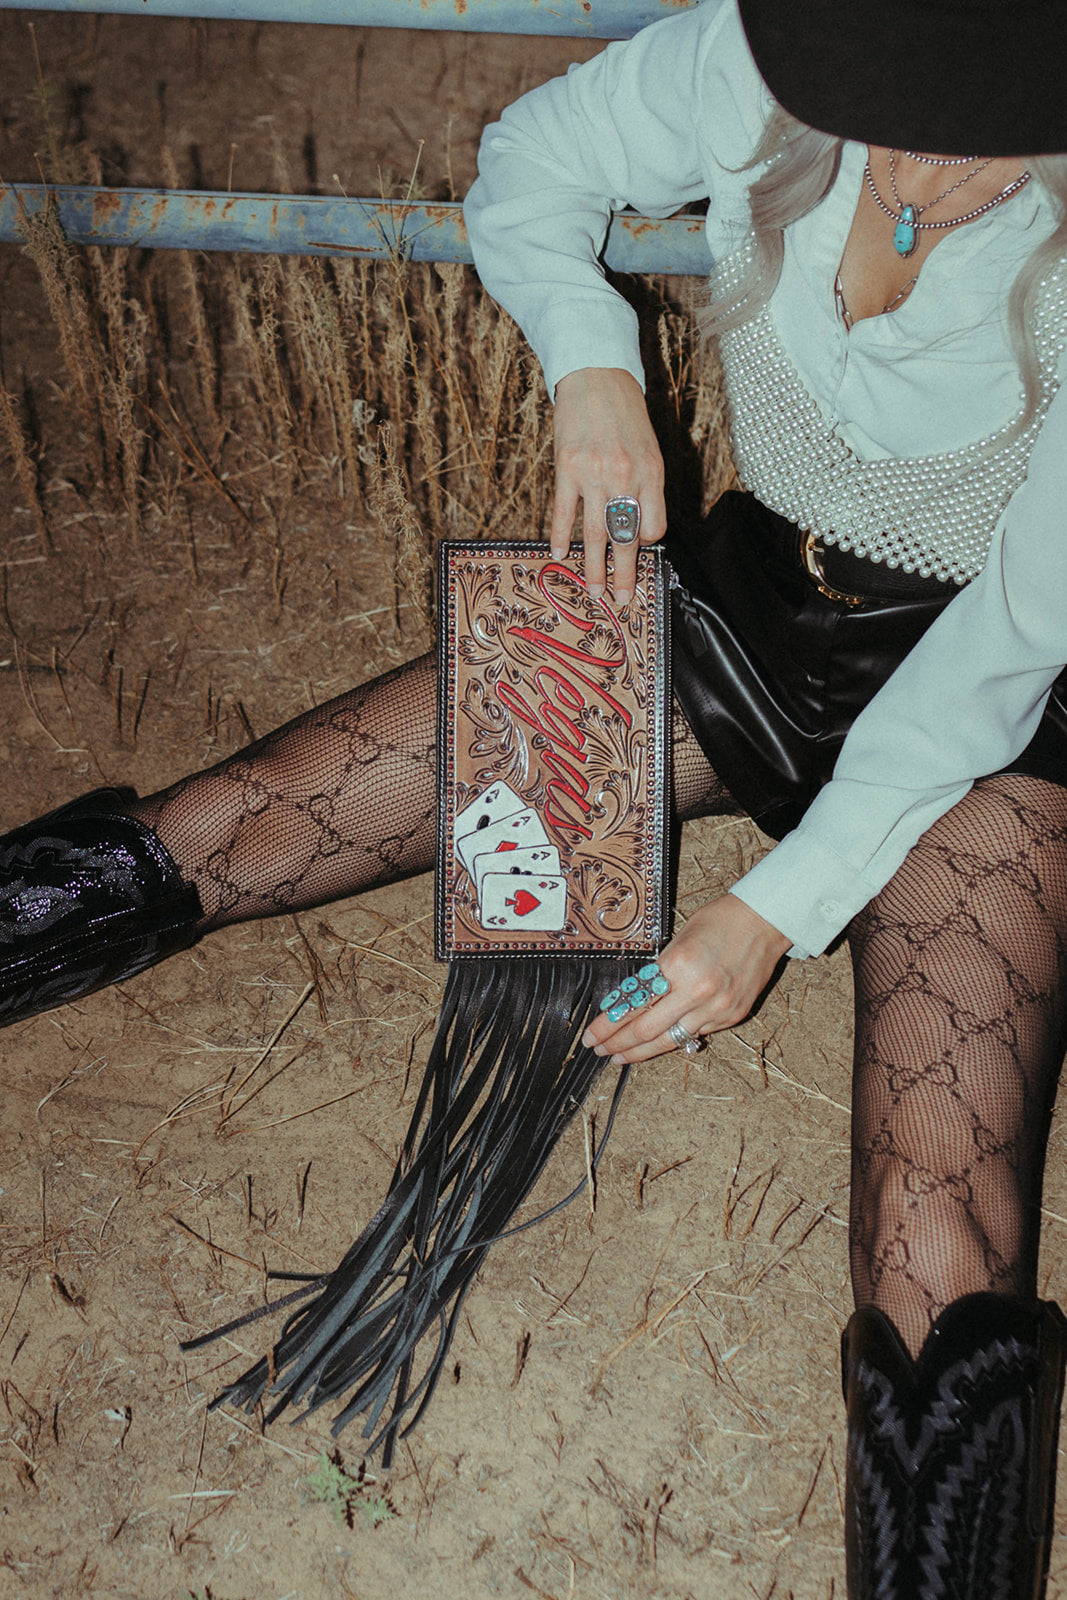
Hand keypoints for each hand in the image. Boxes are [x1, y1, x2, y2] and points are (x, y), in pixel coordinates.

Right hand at [550, 367, 665, 604]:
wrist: (596, 377)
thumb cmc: (625, 415)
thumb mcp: (649, 449)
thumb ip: (646, 486)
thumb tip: (638, 525)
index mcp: (651, 473)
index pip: (653, 526)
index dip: (646, 544)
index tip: (637, 552)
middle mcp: (625, 477)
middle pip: (626, 538)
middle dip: (624, 575)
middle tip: (621, 601)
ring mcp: (594, 475)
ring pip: (595, 534)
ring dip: (594, 568)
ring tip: (592, 591)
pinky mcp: (567, 470)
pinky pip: (563, 512)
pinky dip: (560, 536)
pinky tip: (558, 554)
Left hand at [581, 895, 791, 1065]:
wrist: (765, 921)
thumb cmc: (719, 921)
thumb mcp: (678, 940)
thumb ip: (658, 972)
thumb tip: (634, 999)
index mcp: (678, 966)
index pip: (633, 1004)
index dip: (608, 1024)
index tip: (592, 1033)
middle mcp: (697, 991)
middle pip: (646, 1029)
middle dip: (617, 1043)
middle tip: (598, 1049)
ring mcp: (717, 1008)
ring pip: (670, 1040)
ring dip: (641, 1051)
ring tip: (620, 1057)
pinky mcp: (731, 1016)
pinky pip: (695, 1033)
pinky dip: (673, 1039)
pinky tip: (656, 1043)